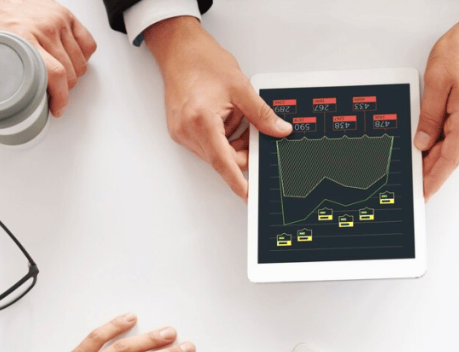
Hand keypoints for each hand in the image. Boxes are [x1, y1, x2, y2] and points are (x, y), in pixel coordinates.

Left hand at [0, 0, 95, 122]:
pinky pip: (88, 44)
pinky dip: (83, 56)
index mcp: (24, 41)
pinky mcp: (64, 15)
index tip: (56, 109)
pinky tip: (70, 60)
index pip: (56, 75)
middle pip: (70, 73)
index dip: (60, 98)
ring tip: (61, 79)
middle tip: (54, 94)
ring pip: (80, 62)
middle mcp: (44, 30)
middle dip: (65, 91)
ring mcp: (57, 21)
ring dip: (74, 76)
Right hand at [144, 17, 292, 199]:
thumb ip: (262, 115)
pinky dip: (222, 136)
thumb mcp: (241, 87)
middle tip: (255, 131)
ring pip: (216, 153)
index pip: (224, 162)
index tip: (249, 196)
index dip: (238, 181)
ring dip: (233, 141)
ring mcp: (182, 133)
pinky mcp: (181, 131)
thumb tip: (279, 131)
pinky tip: (225, 115)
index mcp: (201, 120)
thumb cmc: (202, 61)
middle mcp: (187, 131)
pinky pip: (208, 144)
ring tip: (234, 113)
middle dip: (243, 150)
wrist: (178, 49)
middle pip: (222, 159)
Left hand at [415, 6, 458, 198]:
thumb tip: (422, 142)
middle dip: (430, 174)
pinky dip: (437, 146)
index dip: (435, 179)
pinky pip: (451, 137)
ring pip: (449, 148)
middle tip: (412, 188)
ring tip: (413, 172)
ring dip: (432, 160)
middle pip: (449, 156)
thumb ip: (429, 116)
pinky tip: (423, 151)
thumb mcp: (437, 82)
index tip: (425, 194)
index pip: (450, 158)